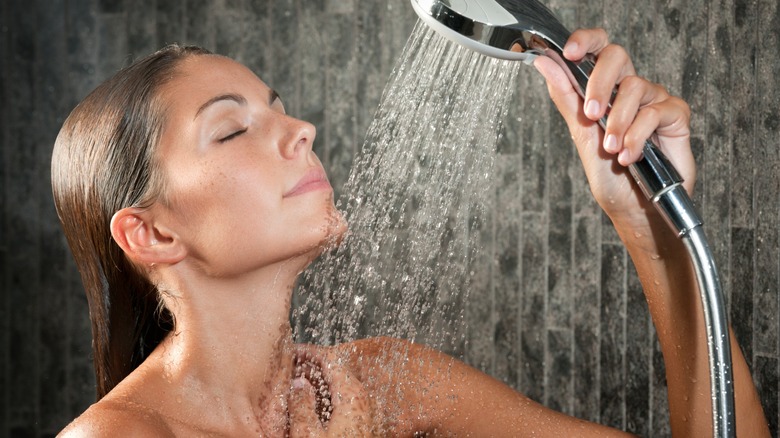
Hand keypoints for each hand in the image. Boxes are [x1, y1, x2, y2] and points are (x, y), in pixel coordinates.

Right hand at [288, 349, 373, 436]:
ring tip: (293, 384)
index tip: (292, 350)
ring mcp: (362, 411)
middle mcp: (360, 399)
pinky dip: (322, 396)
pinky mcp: (359, 424)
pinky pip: (338, 401)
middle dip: (309, 367)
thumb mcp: (309, 435)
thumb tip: (297, 383)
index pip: (330, 358)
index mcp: (351, 394)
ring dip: (315, 383)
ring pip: (335, 386)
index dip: (309, 352)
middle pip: (333, 370)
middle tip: (288, 367)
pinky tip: (308, 404)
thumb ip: (301, 407)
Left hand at [533, 28, 694, 230]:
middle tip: (591, 113)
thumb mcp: (581, 135)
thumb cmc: (610, 177)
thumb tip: (545, 64)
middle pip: (617, 56)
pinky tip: (630, 157)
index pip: (598, 49)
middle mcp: (630, 90)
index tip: (568, 53)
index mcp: (605, 89)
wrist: (634, 210)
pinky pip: (655, 111)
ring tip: (612, 151)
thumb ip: (566, 98)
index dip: (585, 41)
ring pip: (635, 87)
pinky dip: (638, 136)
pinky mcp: (675, 116)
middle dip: (599, 83)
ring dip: (618, 123)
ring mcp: (654, 100)